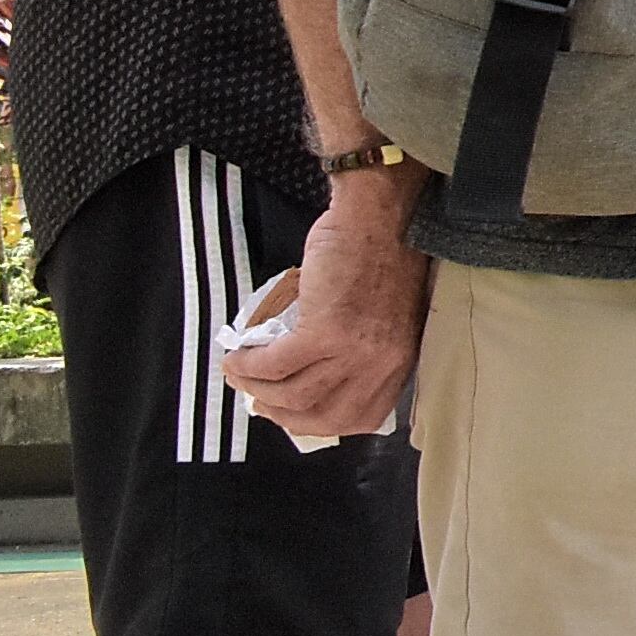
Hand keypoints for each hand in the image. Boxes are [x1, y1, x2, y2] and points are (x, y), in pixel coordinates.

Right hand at [227, 172, 428, 439]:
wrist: (379, 215)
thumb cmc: (380, 254)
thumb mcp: (383, 316)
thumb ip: (359, 349)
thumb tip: (309, 375)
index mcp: (399, 361)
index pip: (360, 418)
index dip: (318, 421)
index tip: (291, 412)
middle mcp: (381, 363)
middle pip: (322, 417)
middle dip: (282, 416)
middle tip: (258, 401)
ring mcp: (353, 350)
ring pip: (292, 395)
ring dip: (257, 390)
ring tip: (239, 374)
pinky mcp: (324, 331)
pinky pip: (275, 365)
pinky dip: (249, 367)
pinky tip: (236, 358)